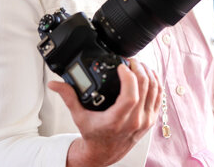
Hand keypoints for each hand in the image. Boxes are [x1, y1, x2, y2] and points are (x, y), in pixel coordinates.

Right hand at [48, 59, 162, 166]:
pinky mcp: (151, 119)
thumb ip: (68, 97)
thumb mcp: (79, 116)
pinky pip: (159, 96)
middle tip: (129, 60)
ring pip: (155, 89)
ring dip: (148, 72)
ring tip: (137, 64)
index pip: (131, 95)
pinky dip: (155, 81)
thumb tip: (55, 84)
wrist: (104, 153)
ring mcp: (145, 120)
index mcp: (117, 120)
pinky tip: (147, 73)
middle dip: (138, 68)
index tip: (121, 65)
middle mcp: (135, 121)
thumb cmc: (93, 135)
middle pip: (145, 87)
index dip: (129, 76)